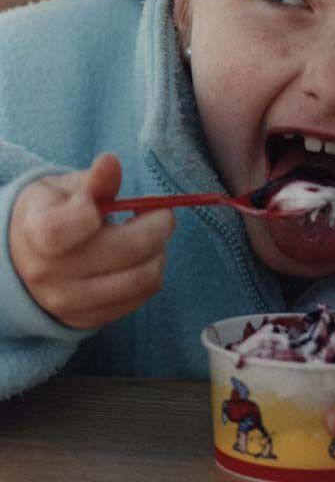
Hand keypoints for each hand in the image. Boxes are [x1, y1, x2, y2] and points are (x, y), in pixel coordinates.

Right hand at [9, 153, 175, 329]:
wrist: (25, 259)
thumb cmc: (52, 213)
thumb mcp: (64, 189)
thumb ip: (94, 181)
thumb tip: (110, 162)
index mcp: (36, 233)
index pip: (65, 227)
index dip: (96, 210)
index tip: (115, 202)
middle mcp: (48, 273)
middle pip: (126, 251)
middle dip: (159, 226)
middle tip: (162, 214)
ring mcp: (68, 302)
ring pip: (142, 279)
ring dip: (159, 253)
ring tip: (151, 238)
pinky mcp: (87, 319)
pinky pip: (140, 298)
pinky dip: (150, 274)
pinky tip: (140, 259)